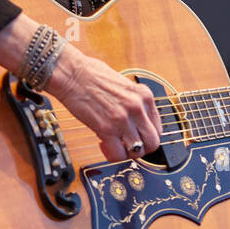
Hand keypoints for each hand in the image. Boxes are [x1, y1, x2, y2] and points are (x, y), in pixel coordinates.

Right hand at [48, 44, 162, 162]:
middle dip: (142, 148)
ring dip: (127, 153)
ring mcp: (123, 119)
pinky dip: (113, 155)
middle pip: (153, 142)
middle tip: (128, 145)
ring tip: (115, 145)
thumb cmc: (92, 75)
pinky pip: (118, 155)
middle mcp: (138, 107)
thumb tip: (136, 120)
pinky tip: (104, 145)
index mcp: (144, 95)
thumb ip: (134, 102)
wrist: (71, 73)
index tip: (137, 136)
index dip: (147, 135)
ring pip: (138, 151)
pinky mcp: (107, 129)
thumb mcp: (124, 85)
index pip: (158, 126)